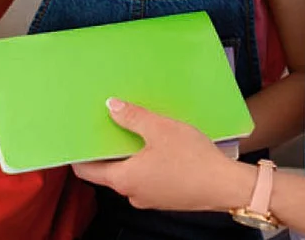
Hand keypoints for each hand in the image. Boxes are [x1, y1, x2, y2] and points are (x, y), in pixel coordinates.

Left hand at [72, 99, 253, 211]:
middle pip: (109, 171)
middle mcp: (132, 193)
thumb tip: (111, 106)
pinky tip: (160, 147)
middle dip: (109, 149)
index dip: (80, 154)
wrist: (226, 185)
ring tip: (138, 131)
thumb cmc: (192, 159)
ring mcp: (150, 198)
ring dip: (131, 155)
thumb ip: (132, 117)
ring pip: (131, 174)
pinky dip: (147, 163)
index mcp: (124, 179)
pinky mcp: (166, 197)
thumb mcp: (160, 129)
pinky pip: (148, 178)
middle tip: (110, 126)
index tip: (78, 138)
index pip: (87, 171)